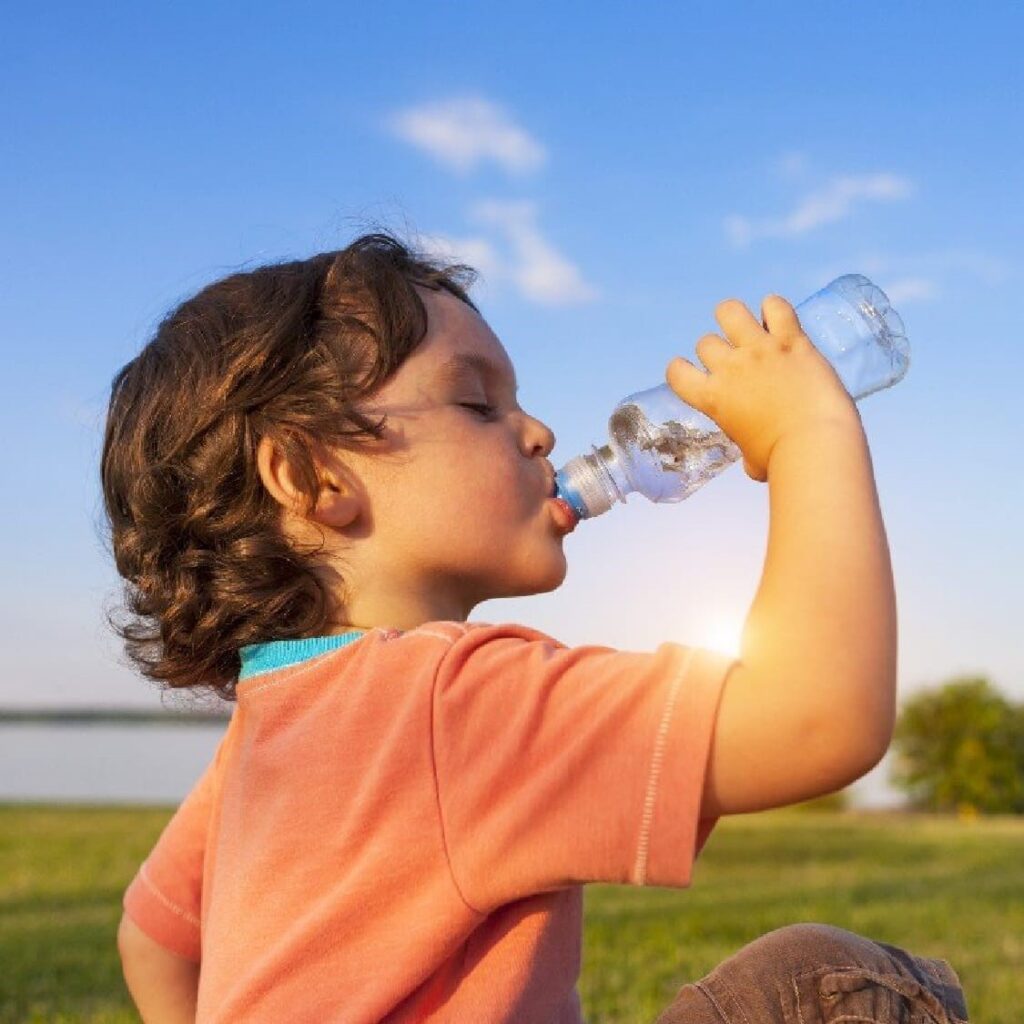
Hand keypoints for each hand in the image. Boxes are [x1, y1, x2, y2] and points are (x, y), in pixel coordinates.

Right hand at [665, 294, 859, 481]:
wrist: (815, 443)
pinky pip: (776, 307)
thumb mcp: (751, 460)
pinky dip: (774, 308)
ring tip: (748, 327)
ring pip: (729, 311)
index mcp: (712, 398)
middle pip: (705, 342)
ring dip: (734, 318)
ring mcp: (760, 350)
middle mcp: (730, 367)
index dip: (681, 370)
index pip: (676, 372)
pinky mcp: (791, 340)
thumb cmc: (782, 460)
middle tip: (736, 362)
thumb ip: (746, 448)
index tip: (695, 374)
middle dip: (717, 351)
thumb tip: (753, 461)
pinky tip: (778, 319)